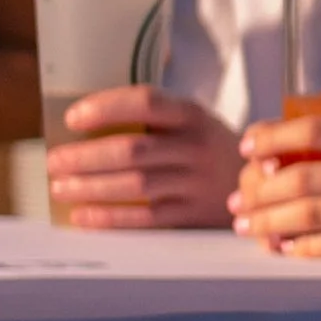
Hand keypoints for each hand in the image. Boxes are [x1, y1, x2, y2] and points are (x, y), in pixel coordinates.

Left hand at [45, 88, 240, 229]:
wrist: (266, 183)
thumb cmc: (211, 148)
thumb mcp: (195, 121)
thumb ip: (154, 117)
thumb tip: (86, 122)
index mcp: (192, 115)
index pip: (145, 102)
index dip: (106, 108)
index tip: (73, 117)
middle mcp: (197, 147)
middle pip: (133, 149)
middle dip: (86, 157)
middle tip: (54, 161)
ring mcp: (198, 183)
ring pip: (136, 185)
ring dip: (91, 187)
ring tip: (60, 188)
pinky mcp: (196, 215)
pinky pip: (147, 218)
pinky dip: (112, 217)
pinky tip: (84, 216)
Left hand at [231, 117, 320, 259]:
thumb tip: (307, 137)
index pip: (316, 131)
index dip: (274, 137)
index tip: (247, 146)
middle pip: (302, 178)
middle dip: (260, 190)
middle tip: (235, 200)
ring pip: (311, 215)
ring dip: (270, 222)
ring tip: (247, 227)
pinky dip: (304, 248)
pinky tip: (284, 249)